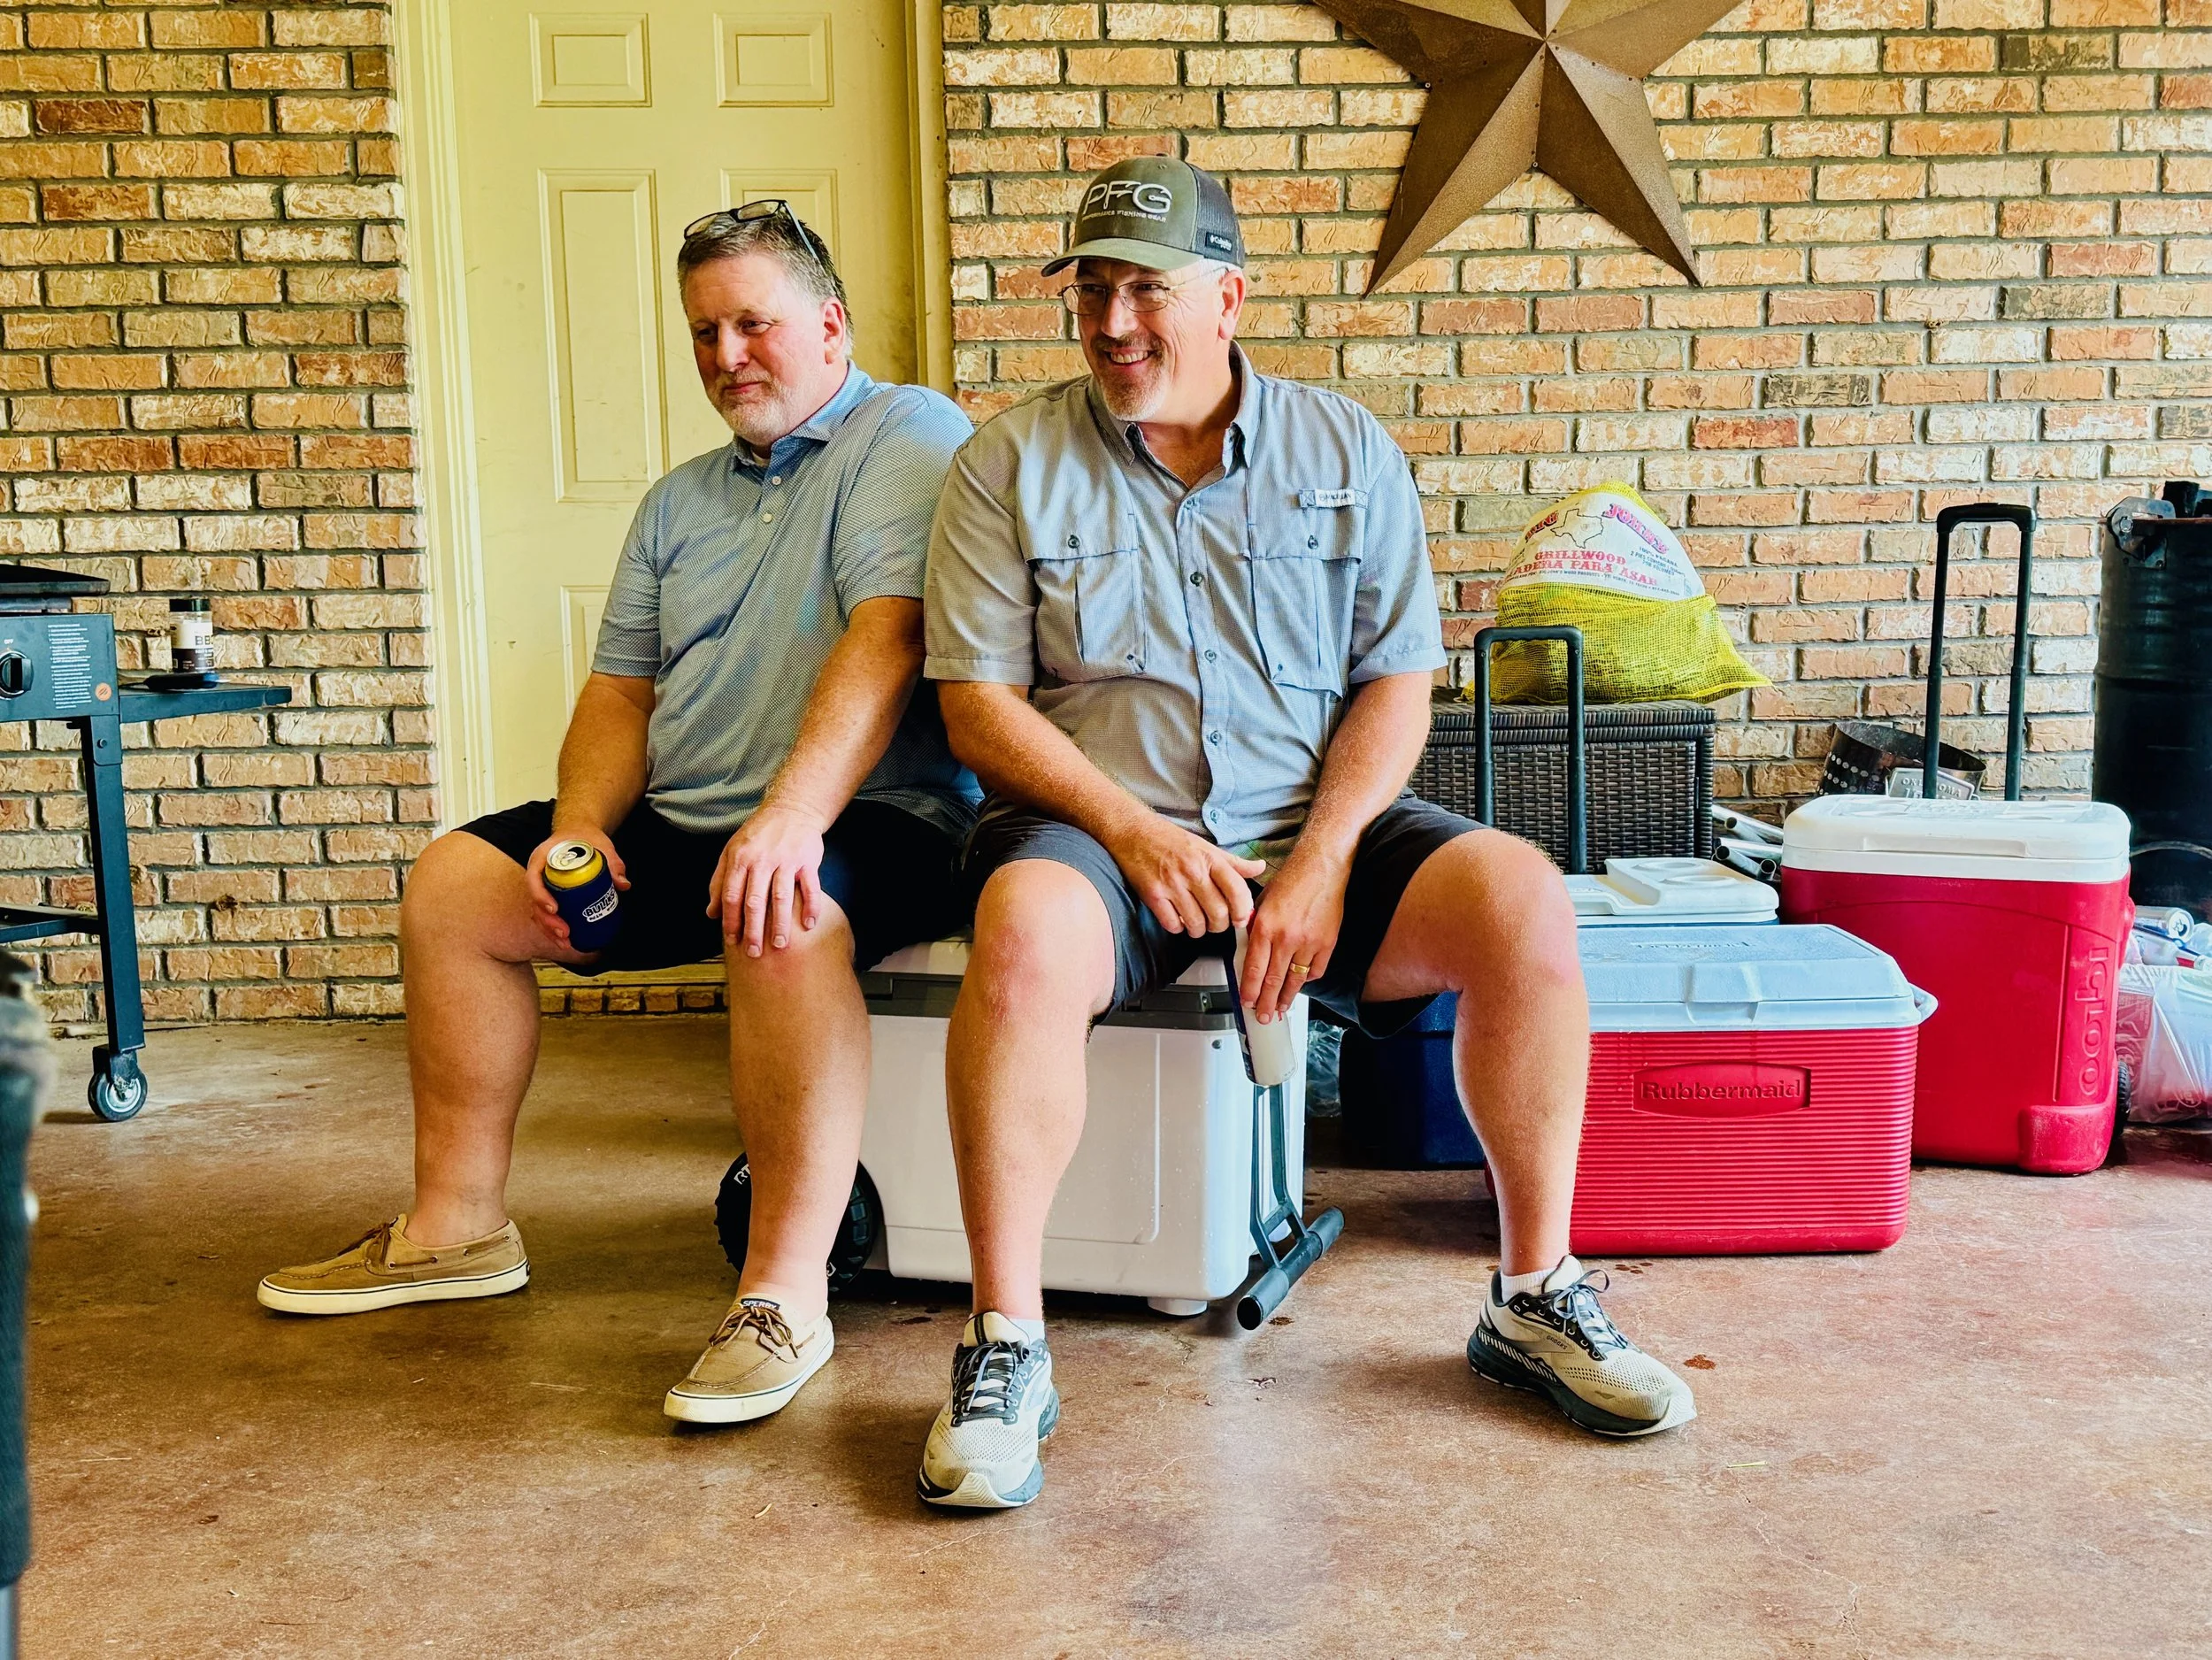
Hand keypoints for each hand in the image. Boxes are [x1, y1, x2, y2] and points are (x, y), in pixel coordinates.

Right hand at [524, 828, 627, 954]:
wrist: (577, 832)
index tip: (555, 909)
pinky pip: (545, 914)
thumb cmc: (584, 837)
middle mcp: (537, 873)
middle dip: (548, 921)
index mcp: (542, 857)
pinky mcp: (548, 895)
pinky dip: (552, 929)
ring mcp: (541, 886)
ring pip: (538, 912)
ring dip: (549, 930)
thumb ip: (613, 863)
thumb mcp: (601, 845)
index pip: (534, 878)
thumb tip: (623, 884)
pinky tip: (565, 941)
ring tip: (565, 942)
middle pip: (534, 901)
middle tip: (565, 933)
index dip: (541, 896)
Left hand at [707, 803, 827, 955]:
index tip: (732, 941)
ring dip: (780, 924)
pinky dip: (811, 906)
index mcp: (740, 859)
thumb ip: (719, 882)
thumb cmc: (758, 834)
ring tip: (780, 945)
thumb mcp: (732, 852)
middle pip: (755, 901)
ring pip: (781, 897)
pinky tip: (808, 925)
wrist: (792, 809)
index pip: (732, 895)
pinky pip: (810, 887)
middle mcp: (762, 859)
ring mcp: (786, 860)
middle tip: (754, 953)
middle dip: (753, 930)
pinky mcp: (808, 860)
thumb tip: (710, 913)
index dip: (731, 920)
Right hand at [1106, 814, 1266, 937]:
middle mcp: (1193, 871)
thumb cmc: (1172, 841)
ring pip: (1196, 923)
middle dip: (1220, 926)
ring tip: (1197, 925)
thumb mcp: (1207, 847)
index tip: (1240, 918)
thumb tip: (1260, 868)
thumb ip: (1234, 863)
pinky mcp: (1153, 894)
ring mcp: (1172, 884)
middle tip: (1216, 924)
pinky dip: (1177, 928)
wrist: (1134, 832)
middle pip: (1219, 913)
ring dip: (1199, 930)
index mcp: (1210, 859)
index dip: (1243, 911)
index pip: (1237, 891)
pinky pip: (1172, 924)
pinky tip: (1177, 920)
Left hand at [1239, 846, 1349, 1022]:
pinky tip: (1300, 984)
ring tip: (1281, 1010)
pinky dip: (1307, 979)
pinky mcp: (1327, 943)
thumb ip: (1255, 928)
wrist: (1321, 868)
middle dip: (1266, 1002)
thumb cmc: (1291, 881)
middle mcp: (1286, 938)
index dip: (1249, 989)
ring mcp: (1309, 942)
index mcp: (1265, 927)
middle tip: (1263, 1017)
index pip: (1253, 968)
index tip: (1247, 1002)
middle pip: (1273, 980)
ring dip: (1286, 998)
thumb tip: (1249, 950)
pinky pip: (1315, 969)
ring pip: (1295, 980)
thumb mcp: (1261, 902)